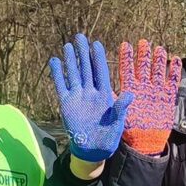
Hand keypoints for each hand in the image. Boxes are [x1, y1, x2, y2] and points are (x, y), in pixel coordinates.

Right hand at [49, 33, 133, 162]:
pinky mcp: (66, 103)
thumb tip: (130, 94)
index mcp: (105, 94)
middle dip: (83, 53)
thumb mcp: (117, 122)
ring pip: (73, 74)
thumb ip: (121, 107)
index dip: (98, 58)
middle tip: (80, 36)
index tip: (96, 44)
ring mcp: (78, 96)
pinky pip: (61, 85)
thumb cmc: (109, 135)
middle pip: (86, 68)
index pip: (101, 72)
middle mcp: (90, 92)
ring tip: (67, 45)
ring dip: (70, 60)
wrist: (93, 149)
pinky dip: (57, 74)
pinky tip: (55, 61)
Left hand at [119, 39, 181, 154]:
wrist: (146, 142)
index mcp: (130, 91)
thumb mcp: (119, 116)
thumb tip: (107, 90)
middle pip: (144, 68)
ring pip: (158, 72)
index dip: (126, 58)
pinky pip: (173, 82)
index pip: (127, 71)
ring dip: (159, 61)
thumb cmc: (130, 130)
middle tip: (143, 42)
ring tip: (159, 48)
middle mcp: (143, 88)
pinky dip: (175, 72)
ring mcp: (156, 92)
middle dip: (144, 55)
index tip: (125, 45)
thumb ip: (116, 103)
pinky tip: (176, 60)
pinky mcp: (168, 98)